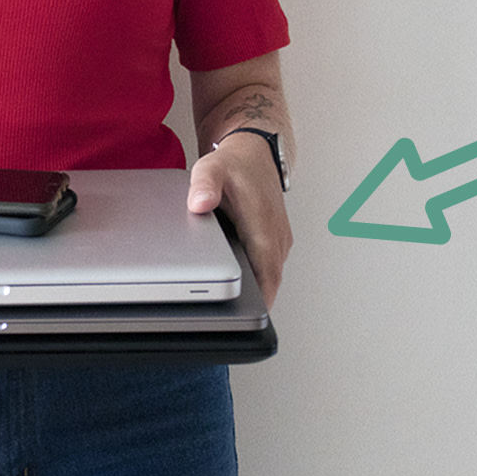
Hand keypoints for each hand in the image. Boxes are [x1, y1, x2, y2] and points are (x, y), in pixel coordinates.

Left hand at [186, 134, 291, 308]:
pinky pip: (267, 267)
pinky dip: (256, 279)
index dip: (260, 299)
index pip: (267, 272)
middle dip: (254, 303)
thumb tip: (199, 204)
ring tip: (231, 311)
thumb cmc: (235, 164)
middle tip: (231, 323)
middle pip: (270, 280)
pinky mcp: (273, 240)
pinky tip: (236, 288)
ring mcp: (277, 239)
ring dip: (256, 292)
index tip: (246, 318)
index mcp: (262, 223)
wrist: (255, 153)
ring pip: (270, 275)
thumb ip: (203, 186)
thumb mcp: (211, 168)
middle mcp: (275, 235)